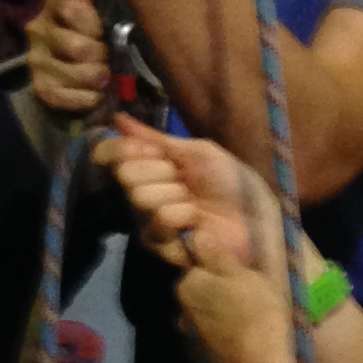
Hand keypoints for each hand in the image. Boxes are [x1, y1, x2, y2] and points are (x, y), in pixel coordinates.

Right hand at [25, 0, 108, 119]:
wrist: (70, 65)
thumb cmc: (90, 28)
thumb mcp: (96, 0)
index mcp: (53, 4)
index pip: (73, 8)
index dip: (94, 23)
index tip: (102, 30)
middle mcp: (37, 30)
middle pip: (79, 48)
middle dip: (102, 54)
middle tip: (107, 56)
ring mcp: (36, 62)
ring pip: (83, 74)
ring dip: (100, 77)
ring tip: (103, 75)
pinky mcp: (42, 89)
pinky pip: (77, 98)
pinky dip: (92, 98)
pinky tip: (93, 92)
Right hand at [95, 118, 286, 292]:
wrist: (252, 216)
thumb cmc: (229, 183)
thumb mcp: (196, 152)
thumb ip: (156, 138)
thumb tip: (118, 118)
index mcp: (147, 167)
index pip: (109, 154)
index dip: (123, 148)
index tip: (154, 151)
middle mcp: (140, 191)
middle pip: (125, 173)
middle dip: (160, 171)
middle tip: (183, 180)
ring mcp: (145, 219)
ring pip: (140, 196)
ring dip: (176, 194)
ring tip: (194, 203)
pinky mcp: (157, 244)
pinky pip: (160, 218)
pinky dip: (183, 215)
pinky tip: (196, 222)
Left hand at [177, 256, 295, 362]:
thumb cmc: (256, 315)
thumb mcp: (243, 276)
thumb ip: (216, 256)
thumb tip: (194, 236)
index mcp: (188, 284)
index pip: (194, 267)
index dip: (215, 269)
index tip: (236, 276)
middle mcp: (180, 311)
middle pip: (197, 294)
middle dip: (214, 294)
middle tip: (245, 300)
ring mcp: (187, 339)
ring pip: (202, 319)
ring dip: (217, 319)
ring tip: (245, 326)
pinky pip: (208, 343)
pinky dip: (220, 342)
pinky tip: (240, 346)